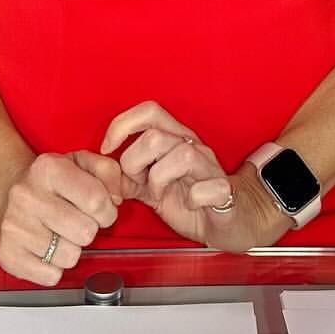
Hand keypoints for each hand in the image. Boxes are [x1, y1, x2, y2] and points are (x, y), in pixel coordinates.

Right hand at [0, 149, 129, 285]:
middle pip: (85, 232)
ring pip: (70, 257)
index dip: (107, 210)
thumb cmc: (51, 180)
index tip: (100, 209)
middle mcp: (27, 195)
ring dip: (72, 249)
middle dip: (89, 229)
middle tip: (78, 221)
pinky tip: (47, 248)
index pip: (97, 201)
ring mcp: (14, 226)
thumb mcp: (82, 162)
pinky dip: (54, 267)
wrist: (7, 189)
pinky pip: (50, 276)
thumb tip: (116, 198)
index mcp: (48, 168)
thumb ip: (109, 172)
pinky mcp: (8, 254)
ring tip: (60, 233)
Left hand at [100, 100, 293, 252]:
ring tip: (161, 195)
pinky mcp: (225, 192)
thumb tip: (102, 173)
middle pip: (155, 137)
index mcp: (175, 139)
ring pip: (181, 155)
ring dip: (160, 181)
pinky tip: (190, 205)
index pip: (149, 112)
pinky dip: (193, 198)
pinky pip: (207, 187)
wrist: (232, 222)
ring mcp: (210, 168)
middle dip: (135, 164)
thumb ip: (128, 178)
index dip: (122, 125)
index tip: (106, 149)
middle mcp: (192, 147)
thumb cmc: (192, 200)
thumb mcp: (151, 187)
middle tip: (140, 184)